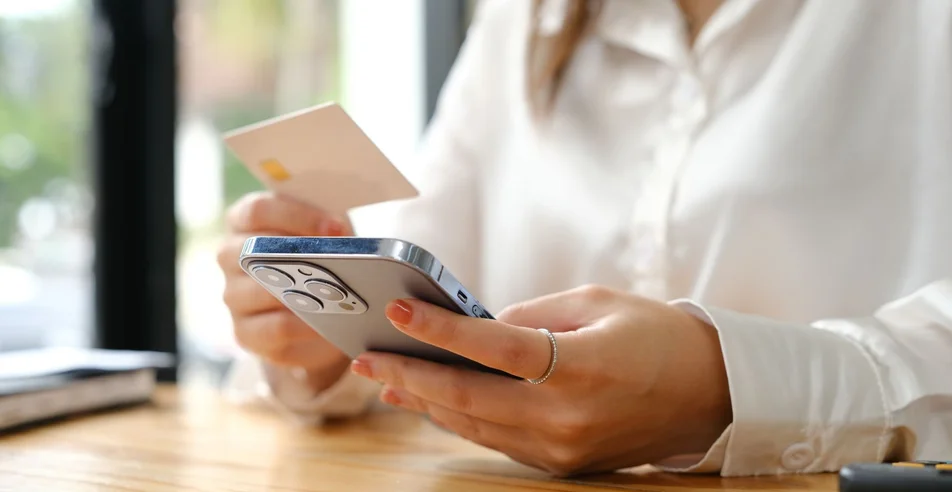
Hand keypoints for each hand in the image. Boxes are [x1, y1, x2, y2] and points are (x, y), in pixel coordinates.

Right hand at [217, 191, 352, 391]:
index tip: (334, 228)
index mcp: (244, 221)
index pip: (258, 210)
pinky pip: (273, 328)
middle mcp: (230, 256)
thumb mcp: (320, 237)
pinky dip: (304, 325)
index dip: (296, 216)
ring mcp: (233, 295)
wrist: (311, 313)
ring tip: (336, 295)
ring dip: (301, 292)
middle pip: (252, 248)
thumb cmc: (315, 261)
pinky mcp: (245, 331)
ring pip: (259, 291)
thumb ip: (324, 229)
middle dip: (299, 254)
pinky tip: (328, 322)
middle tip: (339, 261)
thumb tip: (339, 234)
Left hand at [349, 285, 731, 475]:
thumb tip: (475, 329)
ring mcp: (561, 448)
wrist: (708, 393)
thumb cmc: (655, 335)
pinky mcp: (561, 464)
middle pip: (469, 398)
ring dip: (424, 401)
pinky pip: (496, 440)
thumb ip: (530, 316)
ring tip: (384, 377)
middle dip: (410, 374)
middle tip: (365, 354)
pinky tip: (431, 401)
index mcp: (580, 367)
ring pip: (474, 425)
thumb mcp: (595, 303)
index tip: (396, 310)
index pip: (493, 349)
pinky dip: (460, 419)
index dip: (439, 330)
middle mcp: (566, 417)